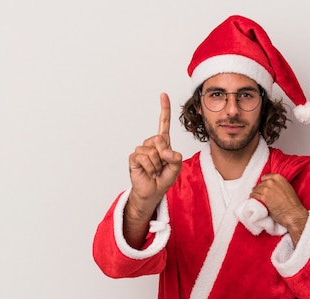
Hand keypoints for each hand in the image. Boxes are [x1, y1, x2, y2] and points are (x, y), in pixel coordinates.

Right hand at [123, 93, 181, 247]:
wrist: (152, 192)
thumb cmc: (163, 178)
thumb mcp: (176, 168)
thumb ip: (175, 158)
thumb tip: (165, 151)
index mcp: (162, 143)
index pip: (163, 123)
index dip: (164, 109)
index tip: (163, 95)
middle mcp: (151, 144)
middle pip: (160, 139)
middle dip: (164, 155)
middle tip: (162, 166)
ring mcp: (141, 150)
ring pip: (153, 151)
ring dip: (157, 165)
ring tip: (155, 171)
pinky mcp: (134, 158)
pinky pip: (145, 158)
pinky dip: (150, 168)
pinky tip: (148, 172)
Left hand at [250, 173, 307, 244]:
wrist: (293, 214)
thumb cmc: (292, 204)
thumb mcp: (287, 188)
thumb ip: (278, 184)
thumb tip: (269, 186)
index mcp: (278, 177)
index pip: (264, 177)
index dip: (264, 184)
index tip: (264, 190)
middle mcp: (271, 181)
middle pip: (259, 184)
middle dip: (260, 191)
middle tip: (262, 198)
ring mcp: (266, 189)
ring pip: (254, 190)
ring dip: (256, 196)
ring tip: (259, 201)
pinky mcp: (263, 198)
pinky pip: (253, 197)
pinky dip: (253, 200)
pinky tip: (256, 203)